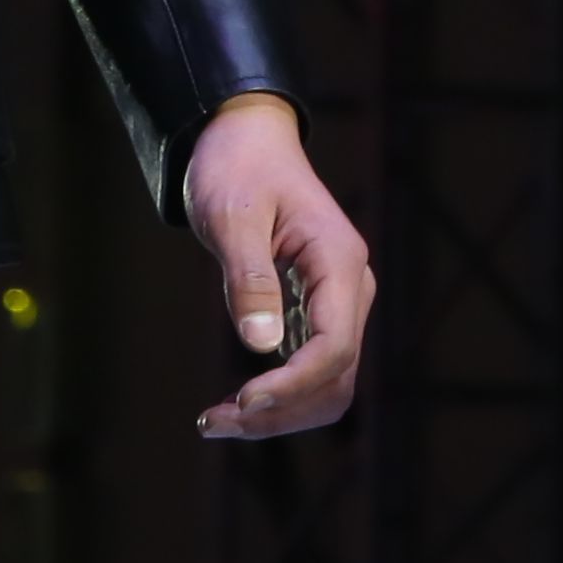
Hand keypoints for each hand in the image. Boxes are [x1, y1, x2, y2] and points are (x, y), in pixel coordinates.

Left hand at [184, 94, 373, 439]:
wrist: (245, 141)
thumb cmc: (238, 167)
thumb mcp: (233, 216)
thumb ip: (248, 277)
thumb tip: (260, 344)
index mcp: (340, 262)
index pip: (334, 346)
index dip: (292, 383)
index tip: (241, 400)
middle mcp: (350, 290)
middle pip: (336, 379)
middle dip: (281, 411)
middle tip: (213, 421)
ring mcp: (337, 305)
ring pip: (327, 385)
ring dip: (279, 414)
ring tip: (215, 421)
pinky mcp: (315, 314)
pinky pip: (309, 371)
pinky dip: (277, 397)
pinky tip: (231, 405)